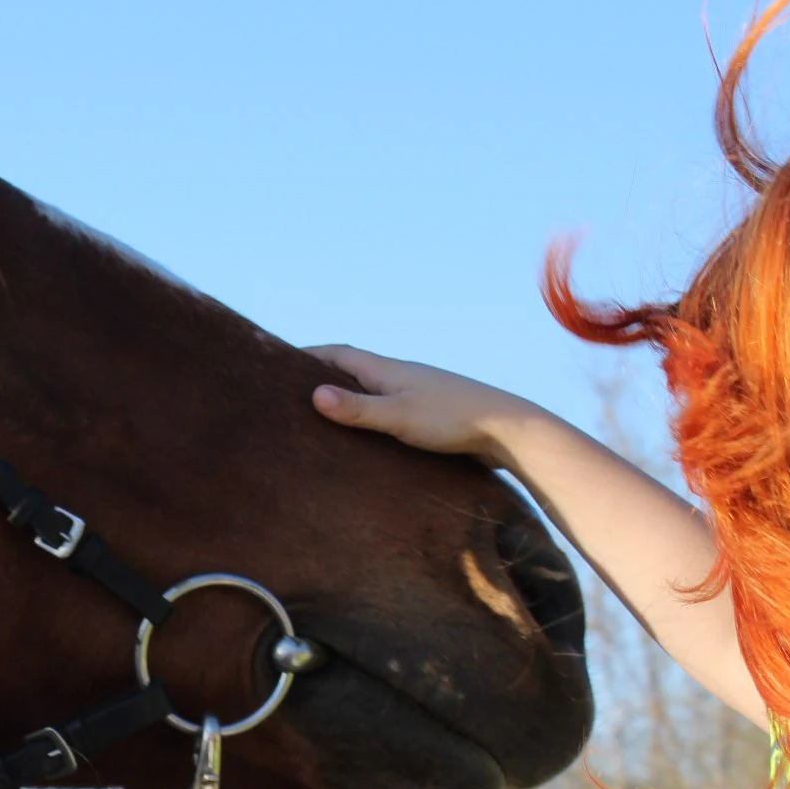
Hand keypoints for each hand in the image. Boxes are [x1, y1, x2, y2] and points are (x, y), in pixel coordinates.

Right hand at [306, 345, 548, 462]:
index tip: (278, 359)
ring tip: (323, 414)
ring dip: (348, 395)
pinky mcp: (433, 414)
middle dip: (324, 374)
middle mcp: (402, 376)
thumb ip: (358, 409)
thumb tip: (314, 394)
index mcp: (389, 370)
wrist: (510, 430)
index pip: (339, 353)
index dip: (309, 354)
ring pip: (374, 389)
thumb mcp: (399, 417)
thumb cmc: (454, 420)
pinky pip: (391, 408)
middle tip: (292, 387)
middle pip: (354, 369)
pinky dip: (371, 414)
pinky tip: (368, 435)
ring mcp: (419, 393)